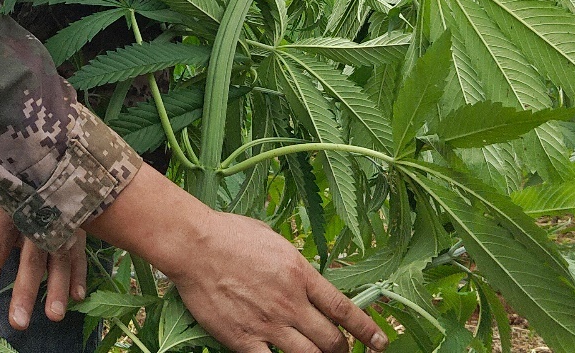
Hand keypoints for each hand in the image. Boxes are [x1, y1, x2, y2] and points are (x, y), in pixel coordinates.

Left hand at [0, 197, 87, 330]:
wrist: (43, 165)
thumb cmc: (9, 193)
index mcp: (9, 210)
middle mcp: (36, 217)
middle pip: (31, 258)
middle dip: (25, 290)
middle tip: (18, 322)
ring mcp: (60, 221)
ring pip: (60, 257)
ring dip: (58, 287)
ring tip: (53, 315)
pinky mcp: (78, 226)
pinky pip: (80, 252)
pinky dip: (80, 275)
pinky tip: (77, 297)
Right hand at [169, 213, 384, 352]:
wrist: (194, 244)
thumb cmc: (229, 234)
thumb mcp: (272, 239)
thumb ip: (293, 263)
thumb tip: (305, 276)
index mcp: (300, 273)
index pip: (344, 309)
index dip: (367, 330)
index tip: (381, 342)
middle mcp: (290, 302)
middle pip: (332, 340)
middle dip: (342, 350)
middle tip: (341, 351)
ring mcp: (268, 323)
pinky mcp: (244, 339)